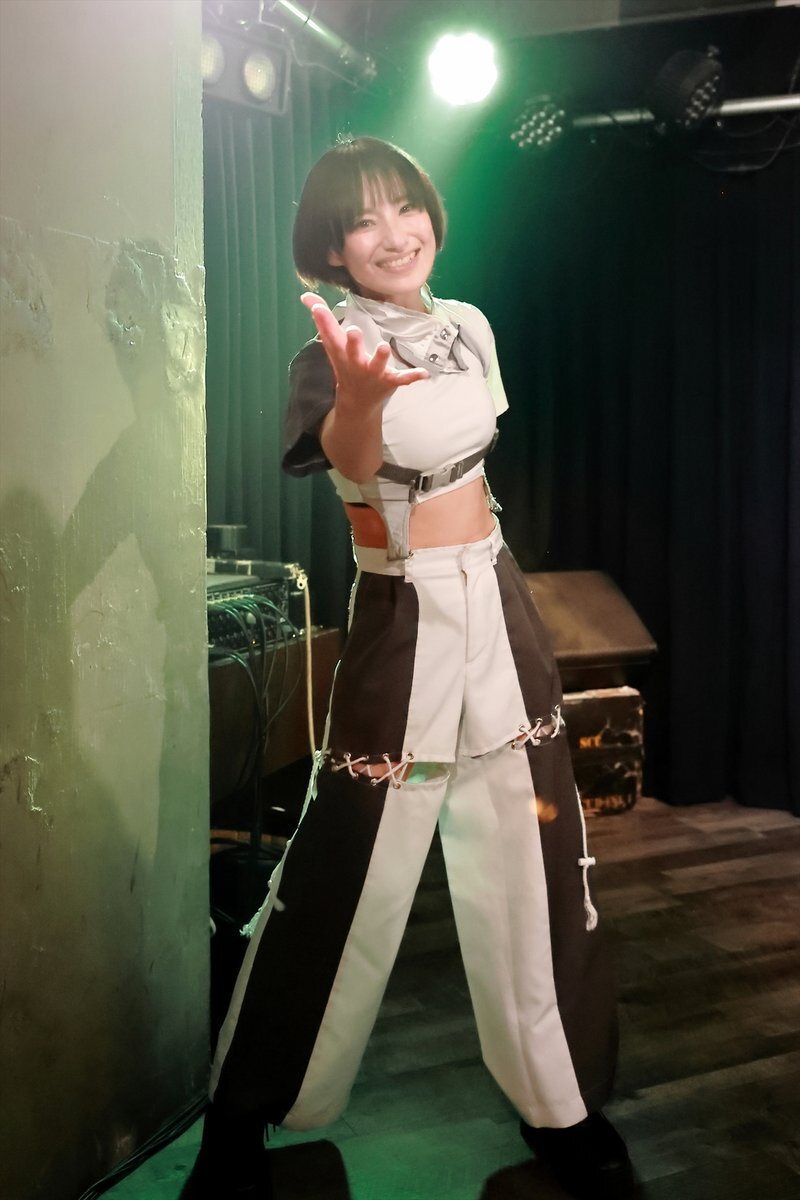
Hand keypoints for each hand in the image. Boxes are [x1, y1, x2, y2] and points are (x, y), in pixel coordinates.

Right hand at [301, 293, 427, 403]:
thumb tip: (306, 295)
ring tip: (384, 346)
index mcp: (342, 352)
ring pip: (377, 364)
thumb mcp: (332, 344)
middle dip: (353, 343)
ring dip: (380, 357)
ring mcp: (373, 373)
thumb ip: (323, 320)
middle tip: (353, 331)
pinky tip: (424, 373)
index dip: (323, 320)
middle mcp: (355, 362)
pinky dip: (412, 377)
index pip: (330, 334)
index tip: (317, 307)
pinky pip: (402, 379)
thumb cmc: (345, 365)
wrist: (356, 401)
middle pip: (352, 351)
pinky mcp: (390, 381)